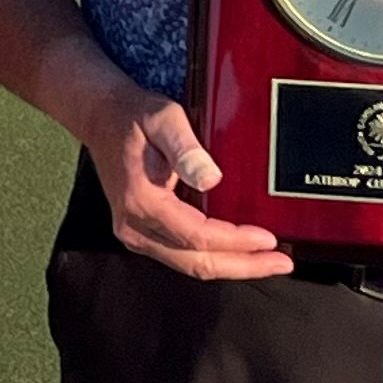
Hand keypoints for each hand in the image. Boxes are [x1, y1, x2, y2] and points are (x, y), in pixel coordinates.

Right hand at [79, 84, 288, 281]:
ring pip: (190, 265)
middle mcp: (134, 225)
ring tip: (266, 260)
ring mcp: (136, 233)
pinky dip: (214, 257)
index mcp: (141, 200)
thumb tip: (210, 178)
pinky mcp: (142, 233)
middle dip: (243, 266)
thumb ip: (186, 147)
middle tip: (280, 263)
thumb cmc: (133, 116)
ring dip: (231, 265)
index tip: (268, 238)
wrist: (102, 117)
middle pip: (196, 263)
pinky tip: (238, 251)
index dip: (236, 242)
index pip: (197, 236)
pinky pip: (182, 255)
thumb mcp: (163, 119)